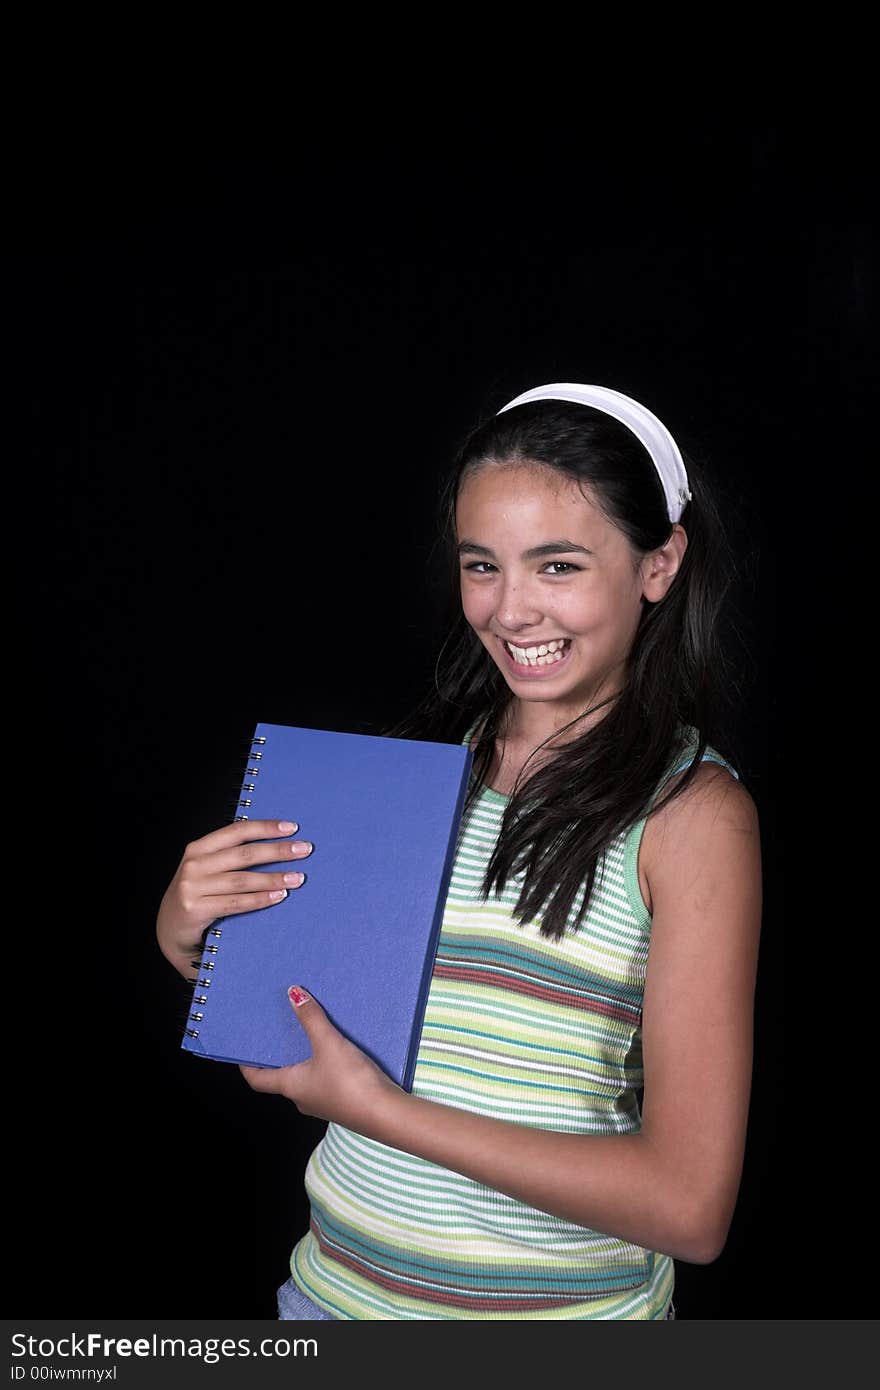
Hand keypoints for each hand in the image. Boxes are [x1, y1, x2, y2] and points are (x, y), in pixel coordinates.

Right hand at [156, 819, 313, 977]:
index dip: (265, 828)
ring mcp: (193, 888)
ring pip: (243, 880)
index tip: (292, 828)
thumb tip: (274, 843)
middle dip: (278, 851)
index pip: (237, 832)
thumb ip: (229, 857)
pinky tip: (280, 896)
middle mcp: (194, 865)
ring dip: (274, 878)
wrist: (169, 929)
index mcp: (198, 848)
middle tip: (305, 849)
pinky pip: (236, 903)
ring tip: (299, 878)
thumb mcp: (206, 869)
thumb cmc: (196, 895)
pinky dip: (260, 899)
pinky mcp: (197, 910)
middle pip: (244, 855)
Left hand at [240, 987, 401, 1134]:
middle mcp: (302, 1097)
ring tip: (307, 1028)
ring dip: (305, 1054)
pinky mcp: (344, 1099)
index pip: (257, 1079)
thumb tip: (293, 993)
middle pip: (282, 1074)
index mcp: (291, 1087)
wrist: (386, 1113)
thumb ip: (311, 1018)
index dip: (247, 1064)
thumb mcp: (329, 1044)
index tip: (242, 1046)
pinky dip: (325, 1059)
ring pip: (306, 1074)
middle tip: (277, 1026)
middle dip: (280, 1052)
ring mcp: (324, 1100)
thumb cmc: (349, 1083)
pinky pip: (327, 1075)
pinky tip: (336, 1044)